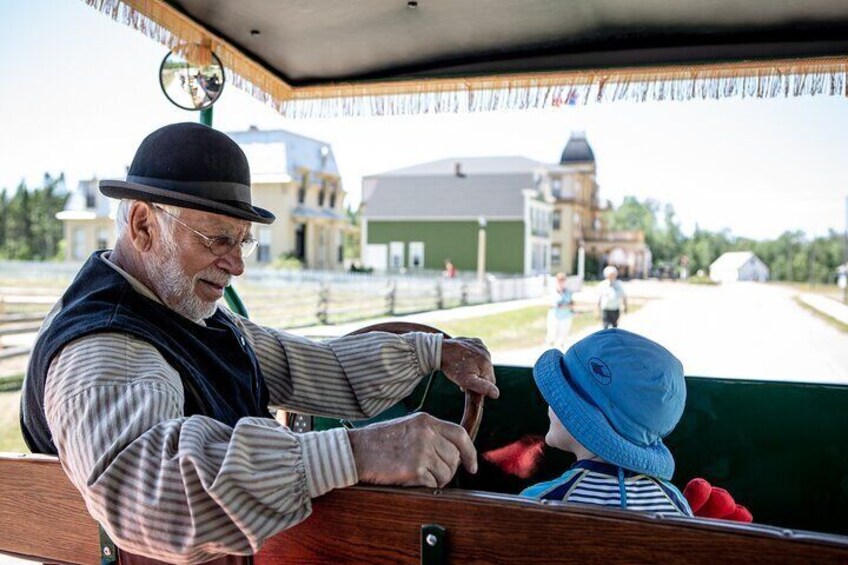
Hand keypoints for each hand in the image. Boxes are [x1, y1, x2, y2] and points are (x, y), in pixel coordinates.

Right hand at [348, 412, 476, 486]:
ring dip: (435, 480)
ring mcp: (421, 451)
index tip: (472, 466)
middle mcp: (426, 433)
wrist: (355, 451)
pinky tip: (408, 479)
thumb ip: (429, 434)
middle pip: (454, 458)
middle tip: (430, 474)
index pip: (459, 435)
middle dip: (446, 470)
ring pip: (445, 474)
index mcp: (425, 421)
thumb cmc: (377, 442)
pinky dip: (424, 487)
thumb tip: (452, 452)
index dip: (469, 452)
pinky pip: (433, 485)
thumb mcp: (407, 427)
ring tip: (415, 475)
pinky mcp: (415, 469)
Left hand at [440, 337, 498, 399]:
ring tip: (462, 369)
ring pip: (483, 363)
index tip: (467, 386)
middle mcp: (487, 353)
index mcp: (486, 363)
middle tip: (462, 378)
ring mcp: (481, 346)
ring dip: (475, 368)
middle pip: (487, 372)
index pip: (491, 382)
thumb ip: (482, 387)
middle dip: (477, 377)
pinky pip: (479, 354)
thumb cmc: (452, 367)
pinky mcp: (476, 341)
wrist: (440, 350)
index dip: (480, 387)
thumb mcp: (466, 381)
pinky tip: (463, 360)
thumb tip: (496, 394)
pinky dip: (473, 358)